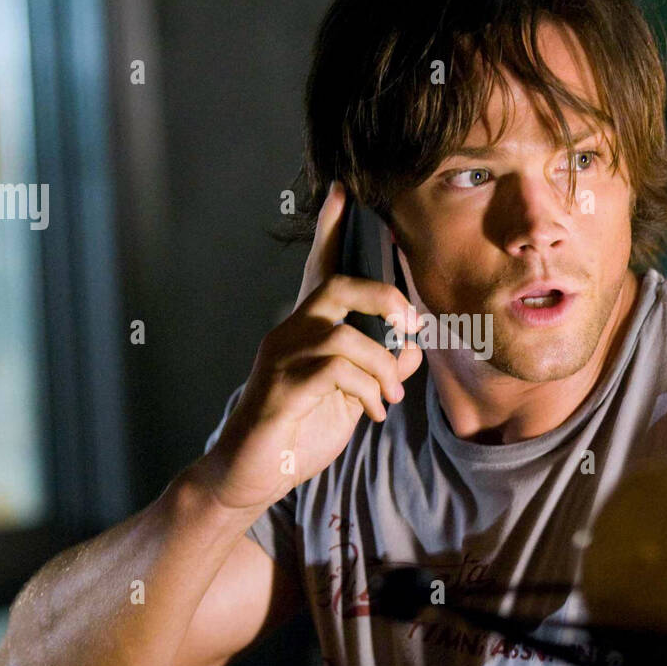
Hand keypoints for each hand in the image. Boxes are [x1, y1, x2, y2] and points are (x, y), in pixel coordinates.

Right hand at [197, 181, 423, 512]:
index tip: (341, 191)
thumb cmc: (300, 430)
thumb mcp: (352, 397)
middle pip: (338, 286)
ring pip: (343, 335)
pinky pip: (334, 372)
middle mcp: (289, 333)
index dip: (329, 230)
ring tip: (389, 398)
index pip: (320, 269)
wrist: (252, 474)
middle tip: (410, 328)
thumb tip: (414, 345)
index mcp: (307, 329)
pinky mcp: (280, 390)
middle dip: (384, 298)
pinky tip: (372, 412)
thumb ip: (382, 368)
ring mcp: (281, 359)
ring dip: (382, 366)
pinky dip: (366, 390)